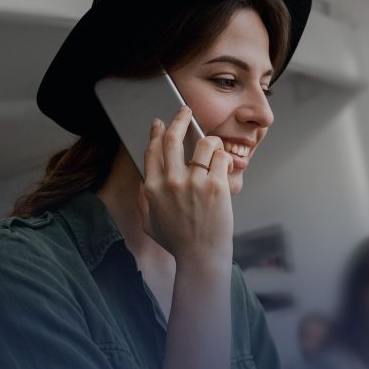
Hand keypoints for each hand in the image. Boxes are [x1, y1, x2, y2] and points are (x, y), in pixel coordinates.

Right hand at [139, 106, 233, 264]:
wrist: (200, 256)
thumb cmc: (177, 242)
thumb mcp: (148, 223)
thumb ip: (143, 201)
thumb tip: (143, 182)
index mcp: (152, 188)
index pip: (152, 150)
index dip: (156, 132)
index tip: (159, 123)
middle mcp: (171, 181)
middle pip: (173, 138)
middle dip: (179, 119)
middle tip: (185, 112)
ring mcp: (194, 182)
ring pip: (204, 144)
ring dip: (210, 141)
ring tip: (213, 146)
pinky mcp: (216, 185)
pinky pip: (221, 157)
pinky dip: (224, 157)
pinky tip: (225, 163)